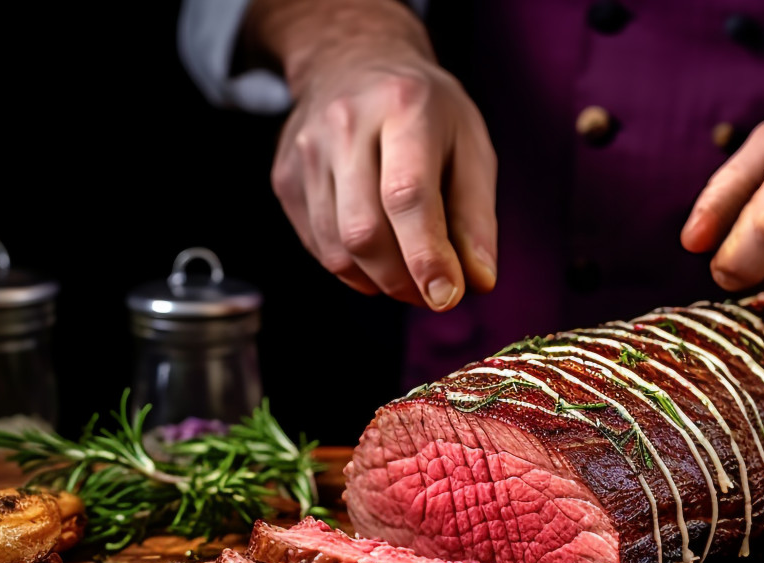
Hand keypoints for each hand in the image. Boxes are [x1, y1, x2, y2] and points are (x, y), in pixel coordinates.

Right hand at [249, 0, 496, 309]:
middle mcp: (345, 125)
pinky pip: (320, 248)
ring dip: (379, 281)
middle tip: (432, 293)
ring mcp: (306, 152)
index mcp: (404, 107)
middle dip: (403, 280)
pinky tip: (378, 251)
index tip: (446, 297)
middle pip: (365, 232)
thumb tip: (477, 282)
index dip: (426, 255)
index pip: (407, 195)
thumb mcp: (470, 145)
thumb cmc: (425, 112)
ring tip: (409, 273)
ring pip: (338, 250)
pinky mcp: (286, 178)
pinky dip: (354, 268)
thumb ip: (476, 216)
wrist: (353, 64)